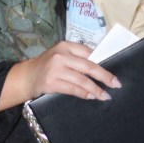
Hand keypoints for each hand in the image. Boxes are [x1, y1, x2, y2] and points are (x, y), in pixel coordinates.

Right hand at [0, 40, 121, 110]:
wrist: (27, 76)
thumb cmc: (48, 65)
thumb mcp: (61, 56)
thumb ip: (77, 58)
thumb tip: (101, 64)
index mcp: (65, 45)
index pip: (89, 53)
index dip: (103, 62)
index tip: (114, 71)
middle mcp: (60, 56)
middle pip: (88, 66)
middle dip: (104, 76)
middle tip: (116, 84)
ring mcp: (55, 70)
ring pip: (82, 80)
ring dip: (96, 89)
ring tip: (105, 96)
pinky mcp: (51, 83)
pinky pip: (73, 90)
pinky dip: (84, 94)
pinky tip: (91, 97)